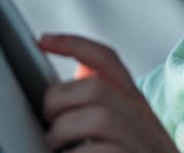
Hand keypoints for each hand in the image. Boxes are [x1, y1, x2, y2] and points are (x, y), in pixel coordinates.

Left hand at [38, 33, 178, 152]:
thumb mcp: (126, 128)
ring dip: (64, 130)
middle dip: (60, 100)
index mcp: (134, 103)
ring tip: (55, 145)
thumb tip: (76, 73)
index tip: (41, 41)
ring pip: (99, 116)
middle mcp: (143, 118)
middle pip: (96, 87)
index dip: (73, 44)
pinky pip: (99, 152)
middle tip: (48, 120)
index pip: (107, 59)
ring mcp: (143, 143)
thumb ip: (103, 102)